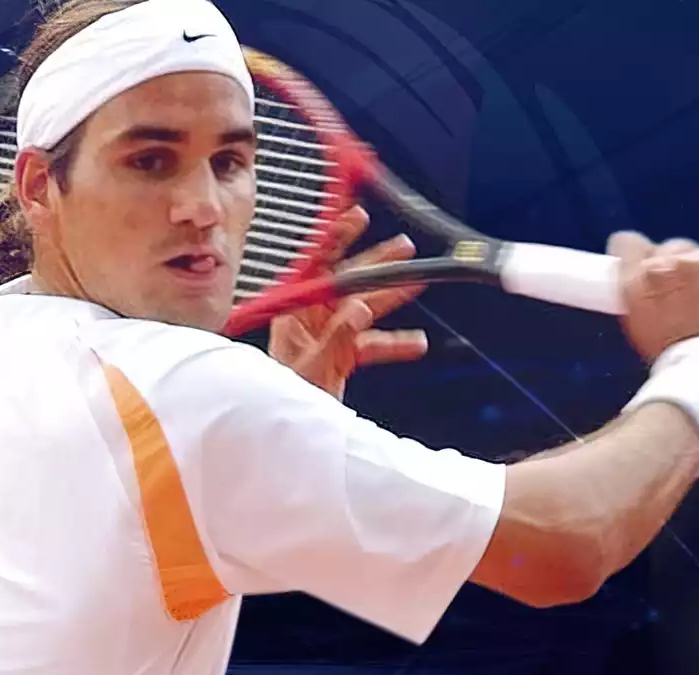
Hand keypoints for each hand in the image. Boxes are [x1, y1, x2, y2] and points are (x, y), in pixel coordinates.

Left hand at [267, 206, 427, 397]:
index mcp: (293, 314)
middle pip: (347, 281)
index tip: (356, 216)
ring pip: (364, 308)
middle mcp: (310, 320)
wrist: (287, 434)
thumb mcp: (310, 369)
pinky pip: (371, 344)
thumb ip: (336, 340)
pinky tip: (416, 343)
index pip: (315, 265)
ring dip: (391, 296)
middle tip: (403, 246)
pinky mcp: (341, 357)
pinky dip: (394, 343)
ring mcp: (327, 337)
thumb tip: (359, 310)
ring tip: (418, 281)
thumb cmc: (281, 401)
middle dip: (376, 264)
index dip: (335, 238)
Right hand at [609, 231, 698, 362]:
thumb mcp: (632, 321)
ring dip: (692, 270)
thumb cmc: (667, 353)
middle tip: (670, 294)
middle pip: (663, 248)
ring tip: (696, 300)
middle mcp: (668, 261)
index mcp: (636, 277)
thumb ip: (631, 290)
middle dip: (666, 266)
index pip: (625, 241)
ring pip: (692, 252)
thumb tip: (634, 278)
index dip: (629, 255)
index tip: (633, 265)